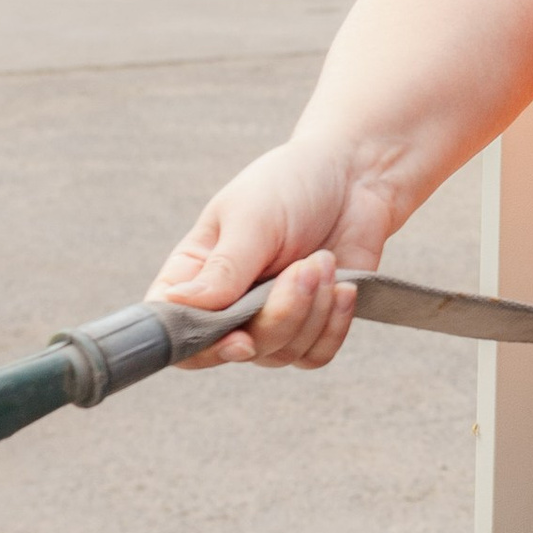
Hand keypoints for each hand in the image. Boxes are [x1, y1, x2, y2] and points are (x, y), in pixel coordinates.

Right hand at [150, 139, 400, 370]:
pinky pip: (315, 356)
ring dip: (312, 312)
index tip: (239, 336)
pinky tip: (344, 288)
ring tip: (324, 262)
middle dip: (281, 313)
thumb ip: (222, 268)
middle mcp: (228, 306)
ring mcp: (271, 318)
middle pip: (238, 349)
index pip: (176, 333)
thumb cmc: (292, 185)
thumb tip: (176, 305)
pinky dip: (333, 327)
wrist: (356, 175)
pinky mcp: (313, 324)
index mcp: (195, 276)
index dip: (202, 347)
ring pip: (280, 354)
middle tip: (306, 266)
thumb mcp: (252, 219)